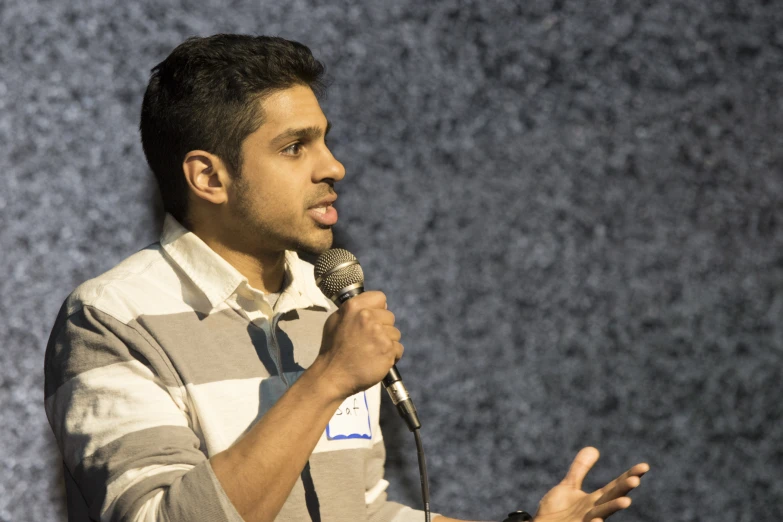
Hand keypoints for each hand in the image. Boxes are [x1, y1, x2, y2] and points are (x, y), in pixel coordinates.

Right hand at [314, 291, 402, 398]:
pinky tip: (377, 359)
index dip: (378, 309)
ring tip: (371, 351)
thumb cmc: (333, 350)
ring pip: (395, 333)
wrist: (333, 375)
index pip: (380, 298)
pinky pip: (398, 349)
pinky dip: (391, 355)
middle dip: (382, 327)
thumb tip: (372, 306)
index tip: (373, 318)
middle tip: (369, 340)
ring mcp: (379, 334)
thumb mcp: (335, 320)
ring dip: (387, 342)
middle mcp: (368, 317)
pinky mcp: (388, 349)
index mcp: (354, 307)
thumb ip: (353, 310)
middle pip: (390, 316)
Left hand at [534, 447, 648, 521]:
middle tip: (636, 480)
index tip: (644, 466)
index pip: (615, 487)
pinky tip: (596, 520)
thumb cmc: (557, 511)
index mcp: (594, 501)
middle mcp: (593, 512)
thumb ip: (580, 470)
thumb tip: (593, 448)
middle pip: (611, 498)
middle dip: (623, 490)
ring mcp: (584, 521)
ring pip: (601, 514)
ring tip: (626, 501)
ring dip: (613, 508)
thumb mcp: (569, 486)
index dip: (629, 476)